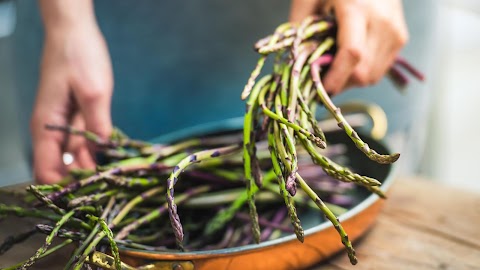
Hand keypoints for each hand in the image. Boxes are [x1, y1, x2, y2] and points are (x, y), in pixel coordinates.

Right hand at [31, 21, 112, 183]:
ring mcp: (66, 125)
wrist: (74, 32)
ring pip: (78, 158)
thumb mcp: (93, 91)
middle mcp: (53, 131)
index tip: (92, 193)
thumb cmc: (78, 56)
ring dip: (94, 168)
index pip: (46, 171)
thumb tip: (101, 154)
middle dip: (84, 181)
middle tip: (112, 188)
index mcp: (46, 127)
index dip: (65, 188)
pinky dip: (99, 151)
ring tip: (120, 177)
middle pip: (63, 169)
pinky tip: (117, 158)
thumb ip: (97, 124)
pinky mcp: (79, 118)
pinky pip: (87, 142)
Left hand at [290, 0, 408, 93]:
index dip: (336, 78)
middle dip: (339, 83)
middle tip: (321, 79)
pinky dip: (362, 73)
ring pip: (372, 77)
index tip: (320, 90)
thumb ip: (300, 28)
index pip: (352, 54)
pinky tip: (349, 61)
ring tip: (335, 67)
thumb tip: (297, 62)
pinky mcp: (400, 38)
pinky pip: (379, 70)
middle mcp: (381, 22)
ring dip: (350, 80)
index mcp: (357, 8)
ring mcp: (395, 31)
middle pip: (362, 72)